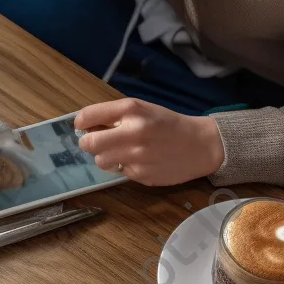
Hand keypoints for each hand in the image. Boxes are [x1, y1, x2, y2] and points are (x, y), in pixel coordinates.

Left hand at [75, 98, 225, 185]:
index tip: (84, 126)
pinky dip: (124, 167)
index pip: (88, 115)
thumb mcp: (144, 110)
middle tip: (96, 142)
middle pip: (88, 142)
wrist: (201, 144)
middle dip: (88, 143)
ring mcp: (137, 155)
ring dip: (105, 157)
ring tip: (120, 152)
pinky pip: (119, 172)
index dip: (81, 122)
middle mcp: (133, 131)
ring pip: (100, 161)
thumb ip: (116, 116)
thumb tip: (85, 126)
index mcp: (132, 109)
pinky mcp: (141, 174)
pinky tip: (139, 161)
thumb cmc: (168, 124)